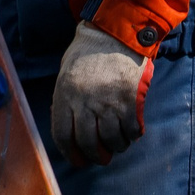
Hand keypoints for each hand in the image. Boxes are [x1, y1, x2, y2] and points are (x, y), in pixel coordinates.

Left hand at [49, 23, 151, 167]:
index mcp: (65, 94)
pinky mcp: (129, 100)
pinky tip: (131, 133)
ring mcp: (108, 102)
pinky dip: (131, 136)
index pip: (63, 136)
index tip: (78, 161)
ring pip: (112, 140)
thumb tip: (66, 128)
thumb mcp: (66, 74)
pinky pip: (130, 129)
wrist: (114, 34)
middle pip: (88, 143)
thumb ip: (64, 100)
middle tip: (101, 158)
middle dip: (95, 156)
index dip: (71, 154)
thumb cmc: (87, 53)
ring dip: (116, 148)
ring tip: (117, 145)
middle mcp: (85, 101)